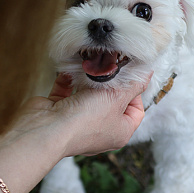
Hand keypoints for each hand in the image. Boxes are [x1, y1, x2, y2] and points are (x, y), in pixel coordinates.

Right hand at [11, 72, 149, 158]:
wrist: (45, 129)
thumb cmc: (85, 120)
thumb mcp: (117, 98)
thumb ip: (133, 84)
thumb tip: (148, 73)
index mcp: (119, 132)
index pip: (136, 110)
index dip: (136, 91)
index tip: (130, 73)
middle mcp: (100, 128)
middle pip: (112, 100)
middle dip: (110, 80)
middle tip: (111, 62)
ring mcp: (78, 120)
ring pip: (88, 93)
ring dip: (89, 77)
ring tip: (92, 61)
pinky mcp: (59, 109)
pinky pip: (67, 89)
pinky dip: (69, 77)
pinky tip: (72, 65)